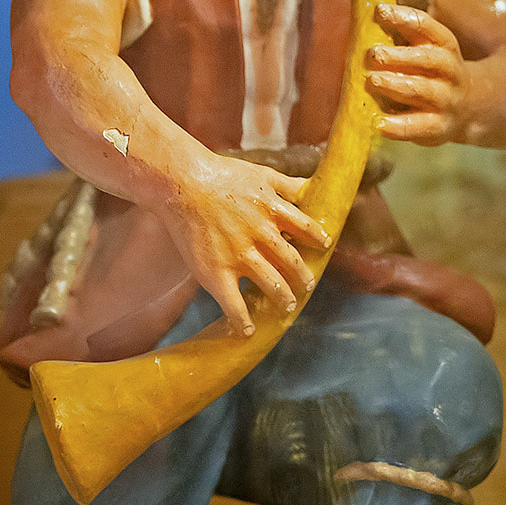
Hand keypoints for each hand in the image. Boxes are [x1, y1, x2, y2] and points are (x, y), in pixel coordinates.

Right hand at [156, 154, 328, 333]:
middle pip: (292, 262)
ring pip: (271, 284)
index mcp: (273, 210)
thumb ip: (287, 184)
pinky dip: (242, 319)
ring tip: (287, 306)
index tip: (324, 248)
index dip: (317, 240)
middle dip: (303, 277)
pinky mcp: (216, 270)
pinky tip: (248, 330)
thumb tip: (312, 186)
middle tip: (308, 287)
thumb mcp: (261, 174)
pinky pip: (233, 302)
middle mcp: (261, 234)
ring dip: (283, 298)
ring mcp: (239, 254)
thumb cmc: (221, 176)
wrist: (181, 182)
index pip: (306, 229)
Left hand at [367, 4, 471, 145]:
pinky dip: (397, 125)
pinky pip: (418, 126)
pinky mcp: (438, 126)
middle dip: (399, 56)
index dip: (403, 17)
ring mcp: (446, 100)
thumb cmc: (431, 72)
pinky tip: (378, 123)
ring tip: (373, 81)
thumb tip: (360, 18)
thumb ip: (399, 37)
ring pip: (422, 91)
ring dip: (396, 85)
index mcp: (444, 45)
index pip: (426, 26)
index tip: (379, 11)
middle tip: (373, 54)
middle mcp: (450, 70)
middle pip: (427, 60)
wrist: (467, 107)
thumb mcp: (425, 49)